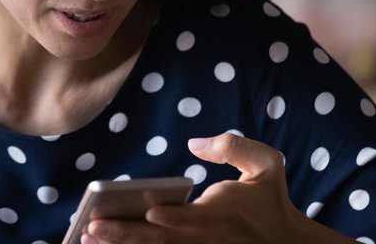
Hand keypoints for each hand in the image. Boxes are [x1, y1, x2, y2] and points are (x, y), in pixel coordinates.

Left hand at [81, 133, 353, 243]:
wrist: (287, 243)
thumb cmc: (271, 200)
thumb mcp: (266, 164)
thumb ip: (232, 147)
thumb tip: (195, 142)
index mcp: (220, 212)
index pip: (191, 217)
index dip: (170, 217)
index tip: (149, 210)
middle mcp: (205, 237)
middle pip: (160, 238)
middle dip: (124, 234)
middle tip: (91, 227)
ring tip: (88, 238)